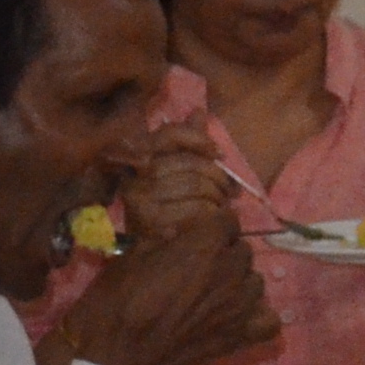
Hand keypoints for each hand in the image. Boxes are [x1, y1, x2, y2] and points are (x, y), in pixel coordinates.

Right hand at [52, 192, 278, 364]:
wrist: (115, 356)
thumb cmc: (114, 303)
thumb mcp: (130, 257)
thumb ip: (162, 239)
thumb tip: (178, 233)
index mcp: (204, 244)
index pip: (228, 220)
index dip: (212, 227)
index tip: (196, 236)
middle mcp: (230, 270)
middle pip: (243, 251)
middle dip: (224, 254)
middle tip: (199, 268)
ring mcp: (239, 305)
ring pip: (256, 282)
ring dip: (239, 284)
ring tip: (214, 294)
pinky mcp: (240, 336)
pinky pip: (268, 321)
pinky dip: (257, 318)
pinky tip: (236, 318)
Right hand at [114, 123, 242, 249]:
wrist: (148, 252)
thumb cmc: (167, 206)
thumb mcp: (175, 172)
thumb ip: (187, 143)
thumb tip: (199, 112)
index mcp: (139, 156)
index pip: (169, 133)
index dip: (197, 139)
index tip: (219, 153)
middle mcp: (135, 174)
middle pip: (190, 163)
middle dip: (217, 177)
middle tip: (230, 191)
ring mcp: (138, 198)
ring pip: (196, 186)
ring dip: (217, 198)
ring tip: (220, 206)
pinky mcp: (148, 221)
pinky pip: (194, 209)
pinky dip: (211, 214)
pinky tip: (211, 221)